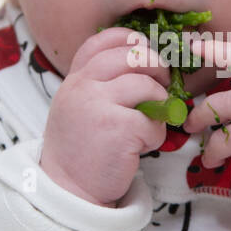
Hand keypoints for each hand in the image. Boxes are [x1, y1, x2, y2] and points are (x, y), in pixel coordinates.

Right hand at [39, 27, 173, 205]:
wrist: (68, 190)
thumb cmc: (81, 150)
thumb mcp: (78, 107)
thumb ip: (99, 84)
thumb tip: (145, 63)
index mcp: (75, 79)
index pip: (103, 40)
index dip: (131, 40)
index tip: (145, 52)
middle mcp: (83, 86)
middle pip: (133, 55)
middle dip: (157, 67)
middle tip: (162, 86)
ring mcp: (98, 104)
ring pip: (147, 86)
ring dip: (160, 104)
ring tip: (151, 123)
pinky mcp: (117, 127)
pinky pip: (153, 120)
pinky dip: (156, 135)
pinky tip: (143, 147)